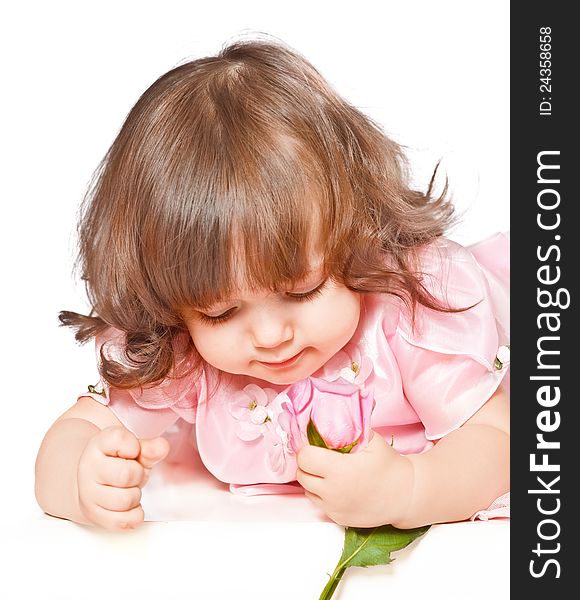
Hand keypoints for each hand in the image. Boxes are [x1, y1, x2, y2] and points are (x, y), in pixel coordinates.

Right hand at [77, 425, 169, 530]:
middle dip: (138, 475)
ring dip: (135, 496)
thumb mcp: (135, 450)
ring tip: (128, 488)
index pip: (119, 439)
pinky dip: (133, 515)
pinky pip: (122, 521)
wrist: (94, 483)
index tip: (132, 450)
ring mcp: (87, 492)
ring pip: (125, 500)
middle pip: (126, 475)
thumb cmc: (117, 463)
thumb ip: (149, 448)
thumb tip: (162, 447)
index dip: (134, 447)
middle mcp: (88, 466)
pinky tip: (129, 505)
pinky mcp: (92, 514)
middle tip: (133, 473)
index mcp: (99, 444)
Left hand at [296, 432, 413, 527]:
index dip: (306, 448)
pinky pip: (318, 503)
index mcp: (339, 470)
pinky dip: (320, 493)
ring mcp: (335, 508)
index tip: (314, 444)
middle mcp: (333, 492)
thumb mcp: (372, 440)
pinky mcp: (338, 518)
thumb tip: (332, 412)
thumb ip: (351, 427)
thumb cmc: (388, 465)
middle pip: (302, 474)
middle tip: (319, 456)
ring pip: (307, 489)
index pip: (304, 458)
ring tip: (326, 470)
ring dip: (312, 478)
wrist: (405, 495)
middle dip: (307, 463)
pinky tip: (334, 484)